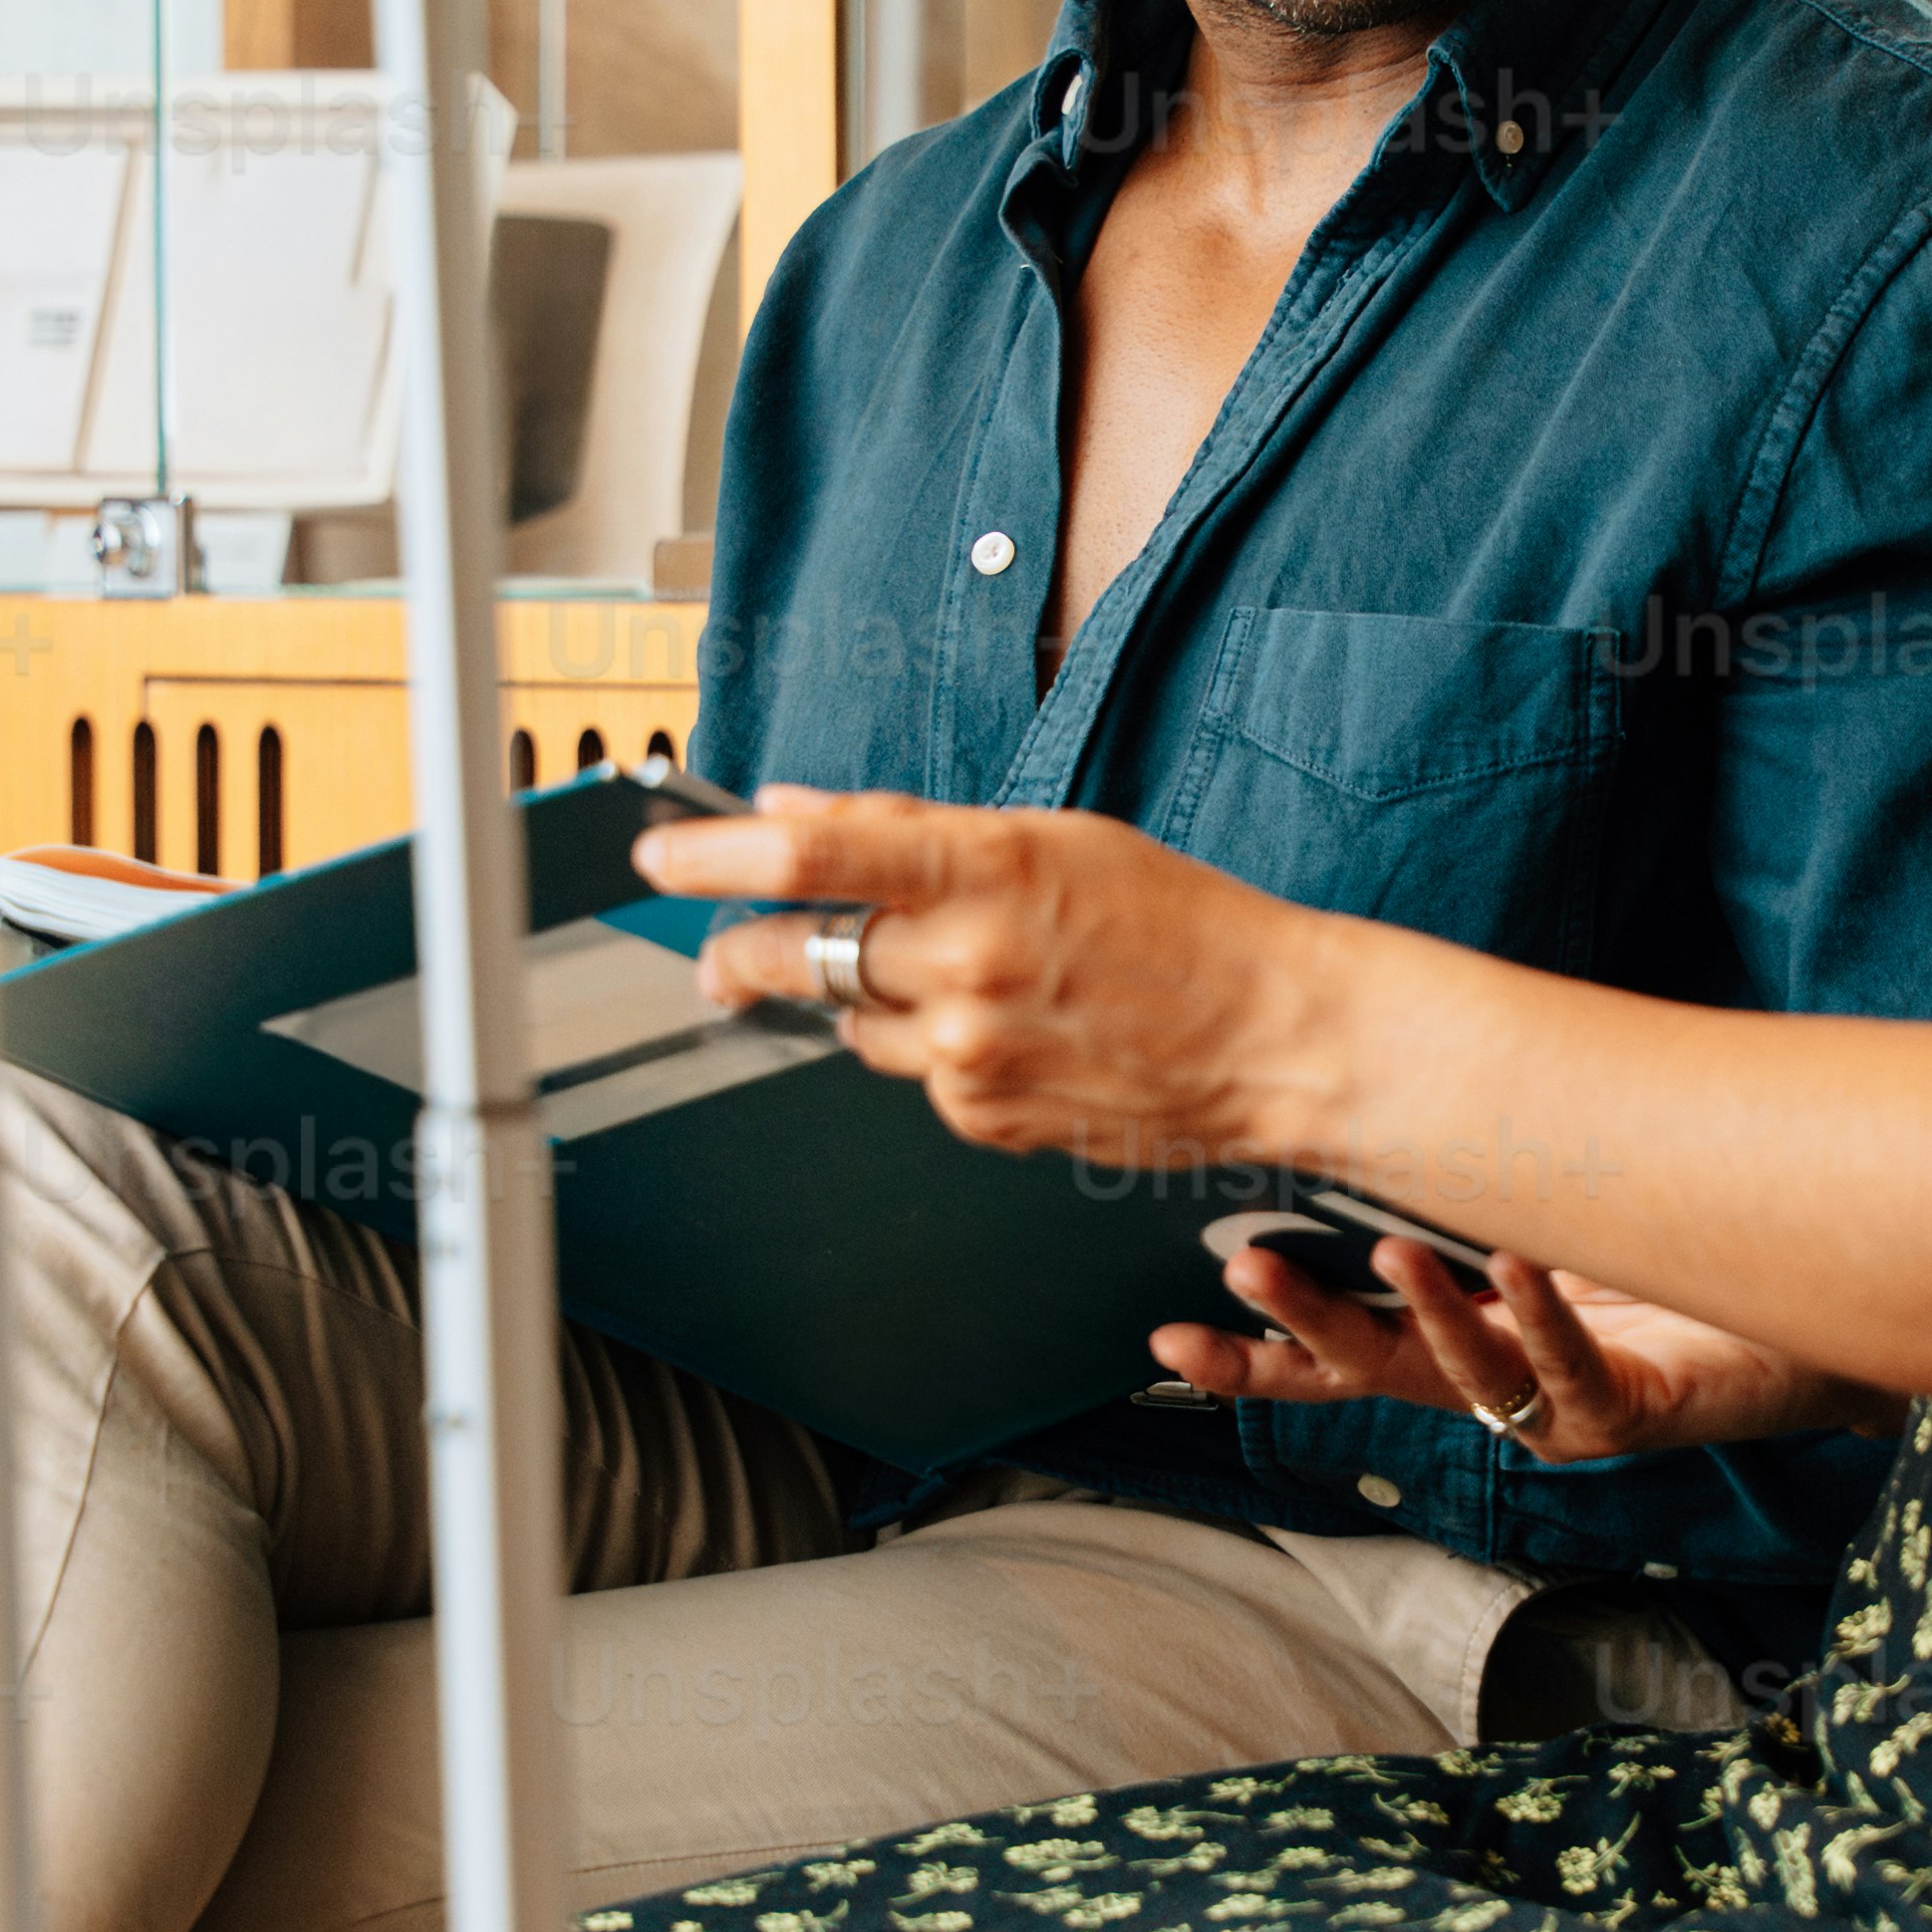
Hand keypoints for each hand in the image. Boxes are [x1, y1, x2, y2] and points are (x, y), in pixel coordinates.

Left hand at [640, 783, 1334, 1171]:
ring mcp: (967, 1053)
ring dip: (865, 998)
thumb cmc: (1181, 924)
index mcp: (983, 870)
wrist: (1270, 1035)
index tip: (661, 856)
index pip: (807, 857)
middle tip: (725, 948)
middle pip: (795, 955)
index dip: (712, 855)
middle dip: (743, 949)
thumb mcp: (1052, 838)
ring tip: (956, 979)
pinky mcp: (981, 1117)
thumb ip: (909, 830)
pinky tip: (1014, 1030)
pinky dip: (938, 1049)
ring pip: (853, 1022)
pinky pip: (918, 1076)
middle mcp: (963, 965)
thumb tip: (796, 814)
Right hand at [1152, 1235, 1878, 1465]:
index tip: (1168, 1342)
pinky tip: (1513, 1263)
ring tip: (1388, 1250)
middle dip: (1303, 1327)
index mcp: (1450, 1351)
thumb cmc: (1654, 1262)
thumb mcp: (1531, 1214)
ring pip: (1464, 1374)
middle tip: (1247, 1271)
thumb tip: (1363, 1085)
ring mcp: (1551, 1412)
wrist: (1789, 1332)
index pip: (1328, 1361)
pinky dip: (1536, 1312)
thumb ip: (1455, 1180)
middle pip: (1368, 1373)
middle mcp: (1487, 1392)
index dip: (1251, 1358)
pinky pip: (1568, 1364)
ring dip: (1424, 1311)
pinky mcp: (1625, 1413)